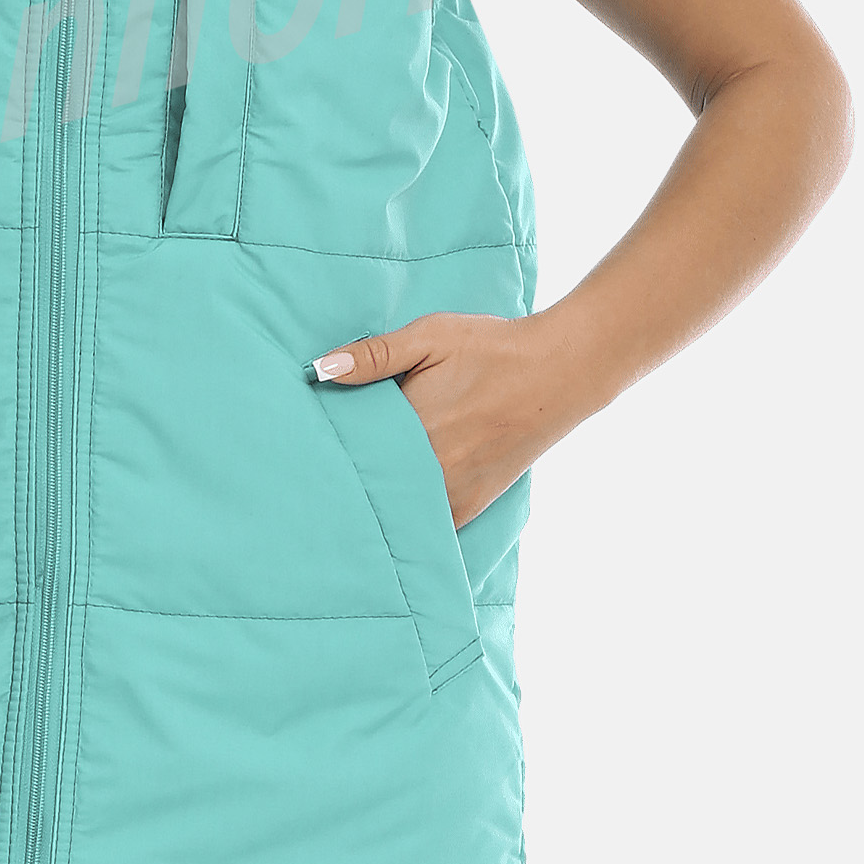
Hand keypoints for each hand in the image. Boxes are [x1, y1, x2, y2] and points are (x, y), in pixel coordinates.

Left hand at [311, 311, 576, 528]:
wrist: (559, 372)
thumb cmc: (492, 348)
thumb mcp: (431, 336)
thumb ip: (375, 355)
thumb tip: (320, 370)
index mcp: (412, 426)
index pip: (350, 447)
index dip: (328, 447)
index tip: (304, 446)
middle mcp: (430, 469)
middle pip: (370, 484)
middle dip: (345, 480)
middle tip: (313, 478)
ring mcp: (453, 492)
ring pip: (398, 512)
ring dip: (376, 505)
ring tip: (344, 499)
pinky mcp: (472, 506)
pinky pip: (429, 527)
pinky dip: (410, 522)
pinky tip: (390, 516)